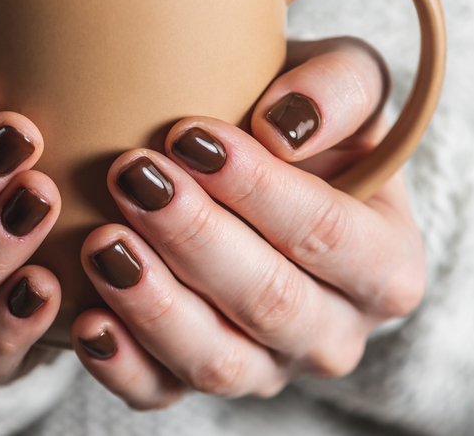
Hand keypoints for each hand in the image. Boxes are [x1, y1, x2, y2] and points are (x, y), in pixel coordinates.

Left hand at [70, 37, 424, 408]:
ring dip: (154, 303)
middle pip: (270, 301)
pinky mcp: (202, 381)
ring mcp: (268, 366)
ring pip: (217, 359)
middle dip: (196, 238)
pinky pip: (162, 393)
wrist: (265, 168)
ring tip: (103, 242)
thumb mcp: (348, 81)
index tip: (190, 137)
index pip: (329, 235)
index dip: (260, 189)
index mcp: (386, 264)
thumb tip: (284, 127)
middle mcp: (335, 331)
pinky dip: (122, 365)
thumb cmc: (306, 124)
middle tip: (135, 177)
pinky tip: (87, 321)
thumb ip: (342, 86)